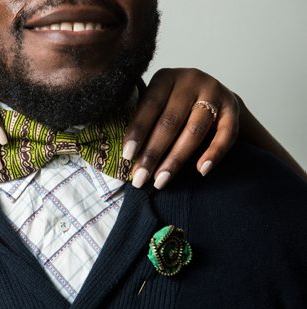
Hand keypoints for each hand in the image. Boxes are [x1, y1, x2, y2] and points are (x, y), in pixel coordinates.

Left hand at [123, 68, 238, 188]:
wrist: (211, 96)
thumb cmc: (173, 104)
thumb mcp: (157, 103)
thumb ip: (143, 120)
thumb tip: (125, 156)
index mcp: (166, 77)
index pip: (149, 105)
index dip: (138, 132)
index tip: (127, 156)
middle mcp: (191, 80)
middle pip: (170, 121)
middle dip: (153, 153)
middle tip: (140, 177)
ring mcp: (214, 92)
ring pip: (194, 131)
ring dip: (176, 159)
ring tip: (161, 180)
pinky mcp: (233, 109)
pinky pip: (226, 135)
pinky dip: (213, 154)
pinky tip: (201, 171)